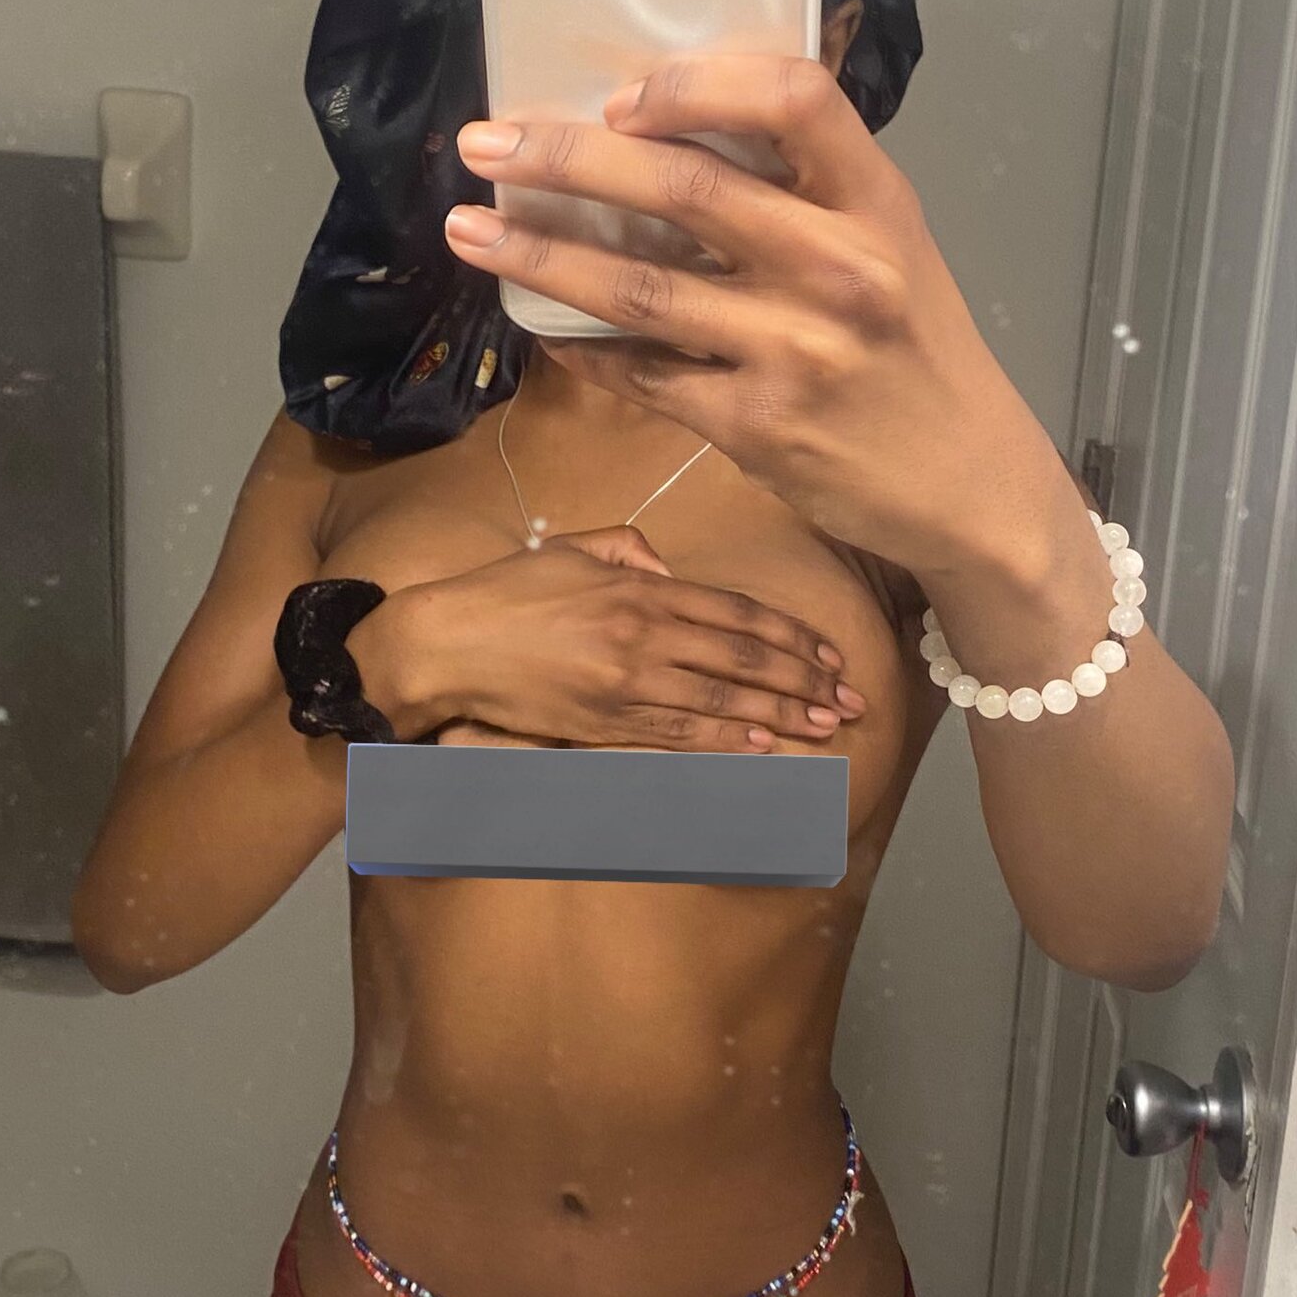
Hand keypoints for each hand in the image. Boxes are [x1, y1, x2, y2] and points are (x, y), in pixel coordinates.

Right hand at [350, 526, 864, 753]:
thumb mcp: (572, 549)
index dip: (790, 634)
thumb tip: (673, 574)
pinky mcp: (605, 723)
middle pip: (744, 658)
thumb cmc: (506, 593)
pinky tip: (764, 747)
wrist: (447, 645)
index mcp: (641, 588)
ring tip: (825, 727)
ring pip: (723, 701)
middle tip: (849, 699)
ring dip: (781, 715)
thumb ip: (630, 552)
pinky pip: (681, 734)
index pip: (737, 612)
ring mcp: (627, 682)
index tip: (828, 652)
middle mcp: (645, 634)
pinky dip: (727, 741)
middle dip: (804, 680)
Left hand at [442, 57, 1043, 574]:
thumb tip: (670, 137)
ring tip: (469, 230)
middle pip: (684, 185)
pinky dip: (585, 350)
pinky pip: (645, 376)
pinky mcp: (757, 426)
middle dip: (566, 158)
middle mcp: (842, 268)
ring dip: (541, 254)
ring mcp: (796, 352)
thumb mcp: (895, 250)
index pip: (791, 97)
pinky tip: (544, 328)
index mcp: (879, 204)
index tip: (618, 93)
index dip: (696, 82)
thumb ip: (808, 196)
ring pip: (640, 288)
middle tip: (487, 144)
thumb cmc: (919, 356)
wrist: (970, 486)